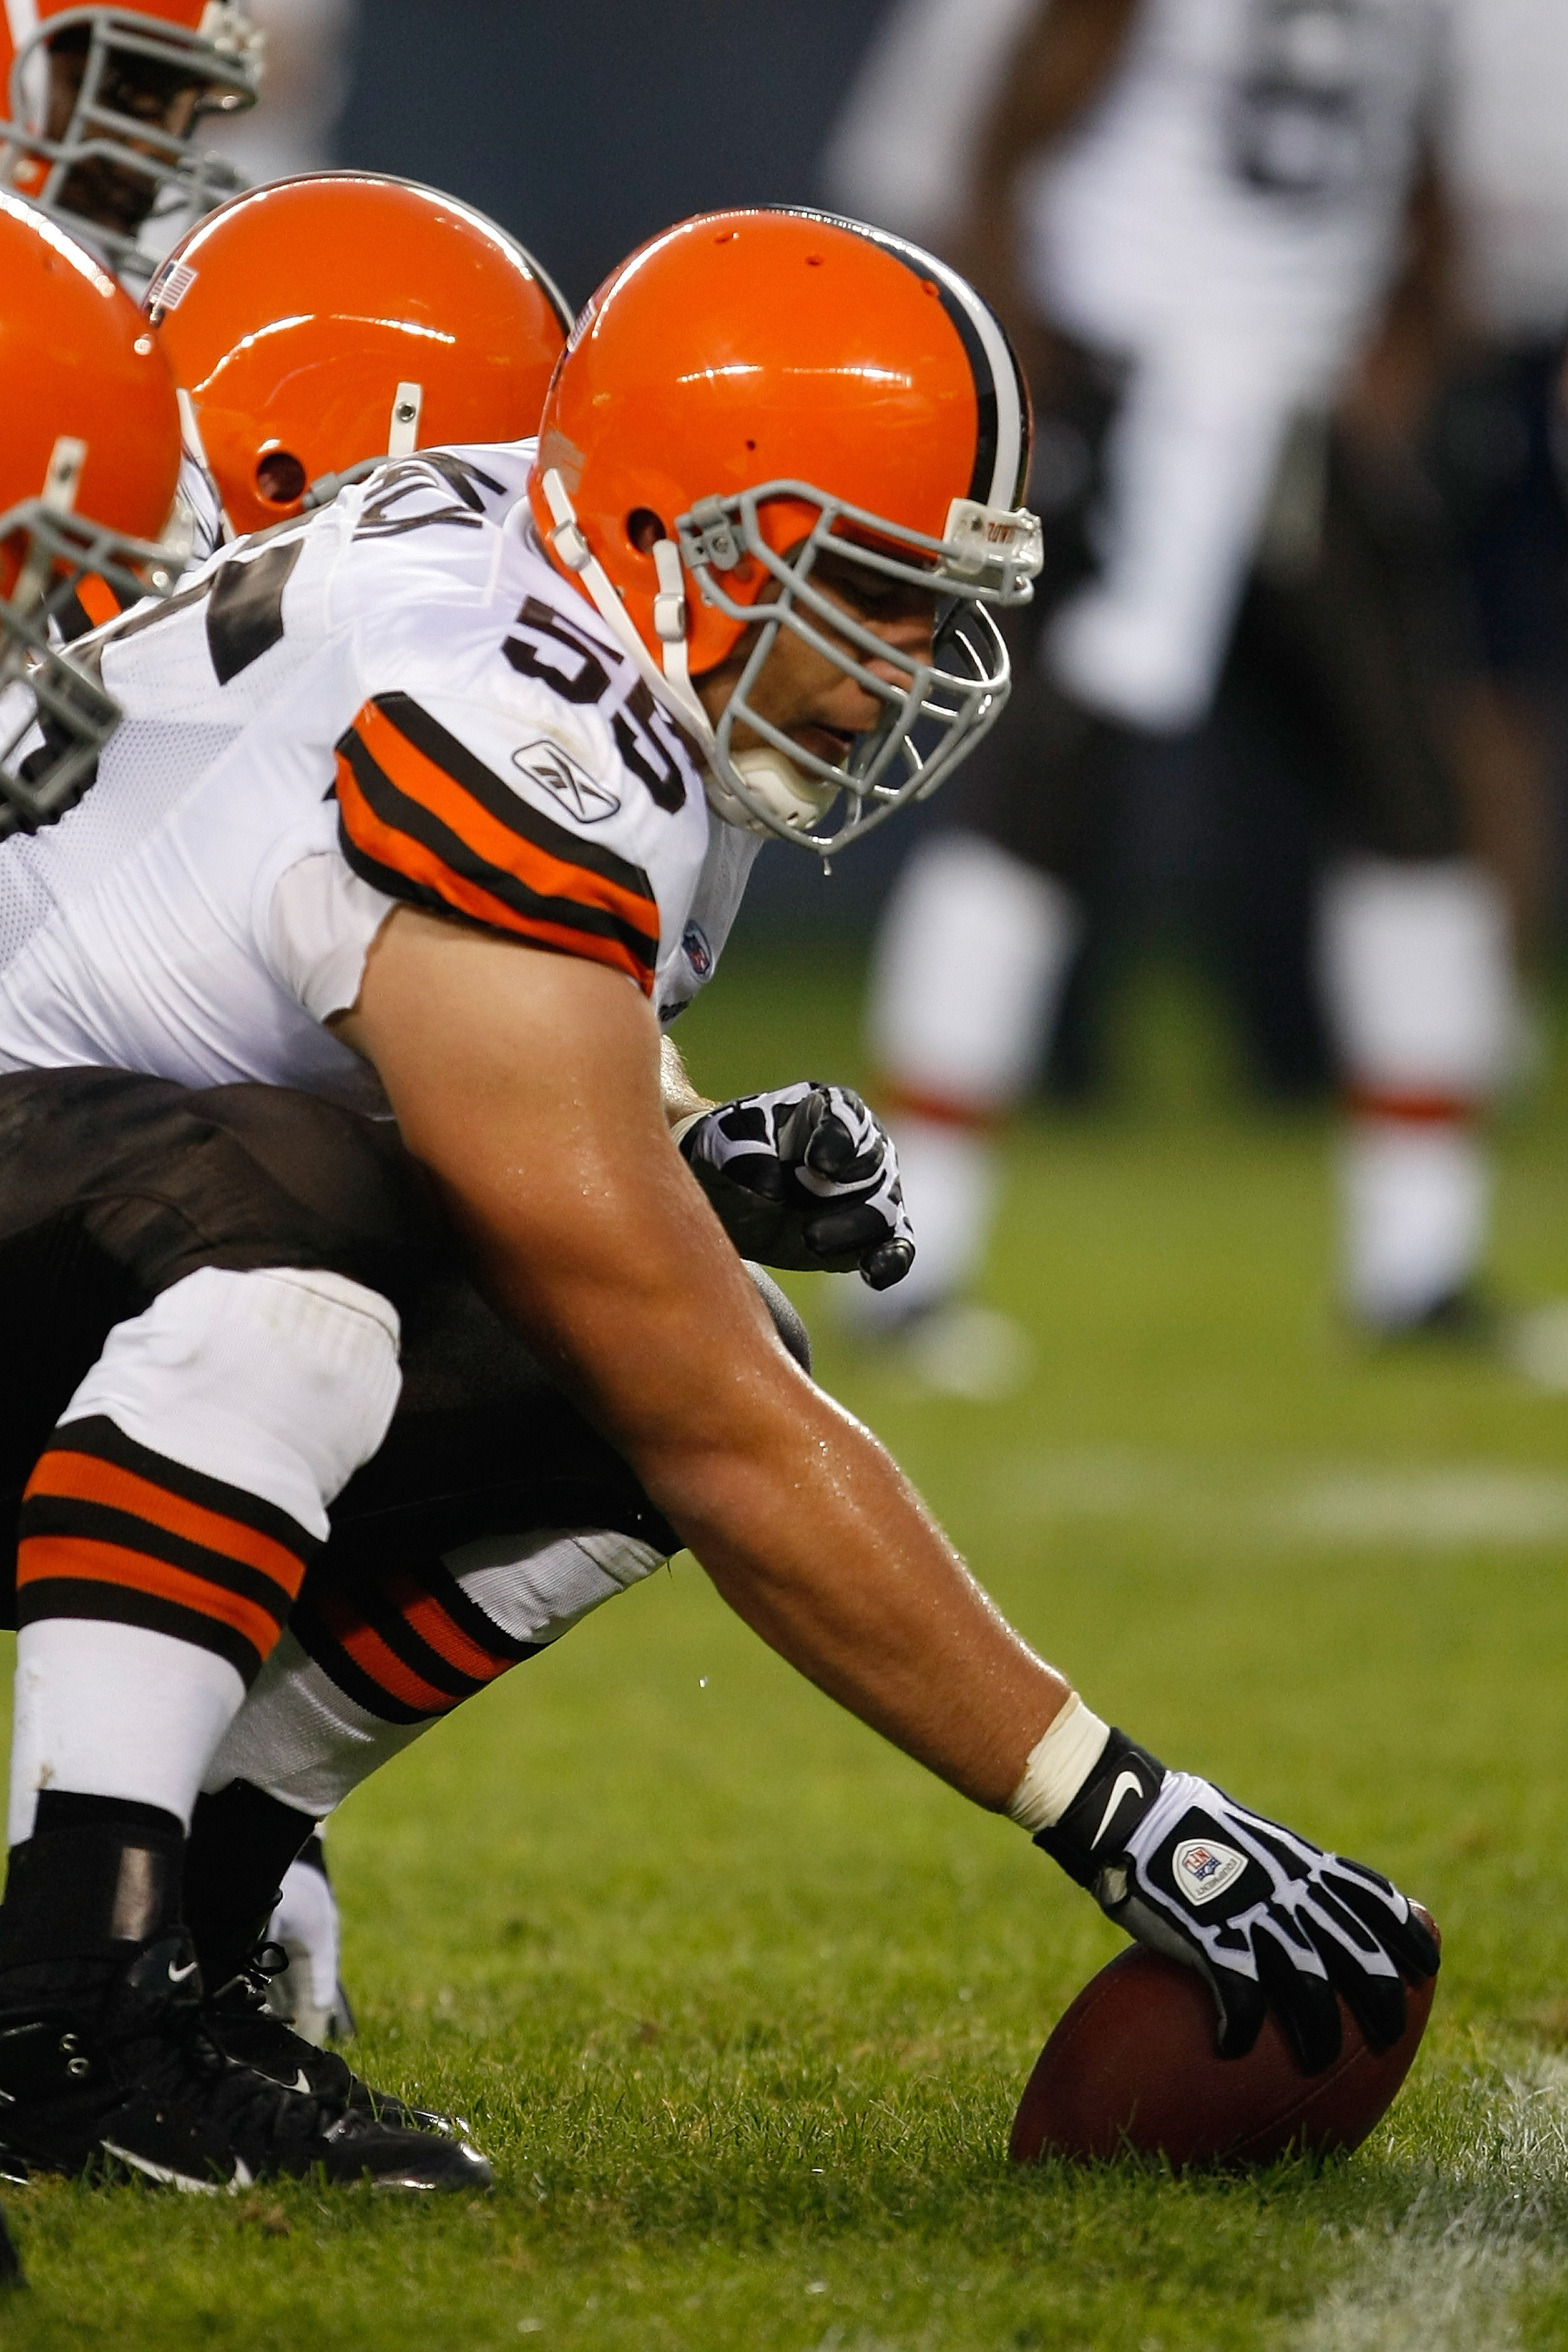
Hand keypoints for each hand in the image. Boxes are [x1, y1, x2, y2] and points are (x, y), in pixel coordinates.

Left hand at [679, 1081, 914, 1289]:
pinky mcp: (868, 1235)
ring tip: (812, 1244)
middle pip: (873, 1166)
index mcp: (828, 1110)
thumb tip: (774, 1187)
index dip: (837, 1141)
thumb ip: (744, 1154)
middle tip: (806, 1224)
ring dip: (855, 1230)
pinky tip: (874, 1274)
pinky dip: (890, 1260)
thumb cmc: (726, 1151)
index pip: (846, 1118)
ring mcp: (870, 1192)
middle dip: (844, 1195)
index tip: (818, 1166)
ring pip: (885, 1209)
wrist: (722, 1193)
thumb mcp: (722, 1143)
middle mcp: (861, 1147)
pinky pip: (896, 1246)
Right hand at [1033, 1729, 1439, 2071]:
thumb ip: (1273, 1867)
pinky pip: (1242, 1996)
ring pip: (1311, 1986)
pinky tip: (1230, 2047)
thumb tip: (1290, 1894)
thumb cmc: (1177, 1821)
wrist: (1128, 1810)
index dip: (1407, 1934)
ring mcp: (1253, 1912)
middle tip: (1387, 2038)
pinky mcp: (1211, 1935)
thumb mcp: (1244, 1834)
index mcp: (1299, 1860)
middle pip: (1358, 1952)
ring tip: (1317, 2064)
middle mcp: (1289, 1888)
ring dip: (1320, 2034)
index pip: (1374, 1896)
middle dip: (1383, 2001)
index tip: (1427, 1968)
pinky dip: (1243, 2029)